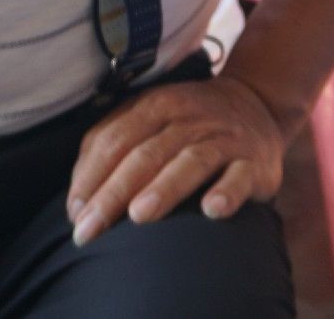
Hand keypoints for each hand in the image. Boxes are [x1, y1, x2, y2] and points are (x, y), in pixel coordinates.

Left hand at [65, 73, 286, 245]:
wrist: (259, 103)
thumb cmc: (190, 124)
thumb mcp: (151, 118)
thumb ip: (113, 146)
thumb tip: (77, 200)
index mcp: (158, 105)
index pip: (116, 139)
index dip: (91, 176)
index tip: (74, 214)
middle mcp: (191, 119)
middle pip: (146, 154)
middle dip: (114, 193)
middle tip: (88, 230)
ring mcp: (225, 139)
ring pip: (191, 162)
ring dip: (164, 188)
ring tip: (139, 215)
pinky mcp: (255, 162)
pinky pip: (241, 177)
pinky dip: (228, 192)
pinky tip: (212, 210)